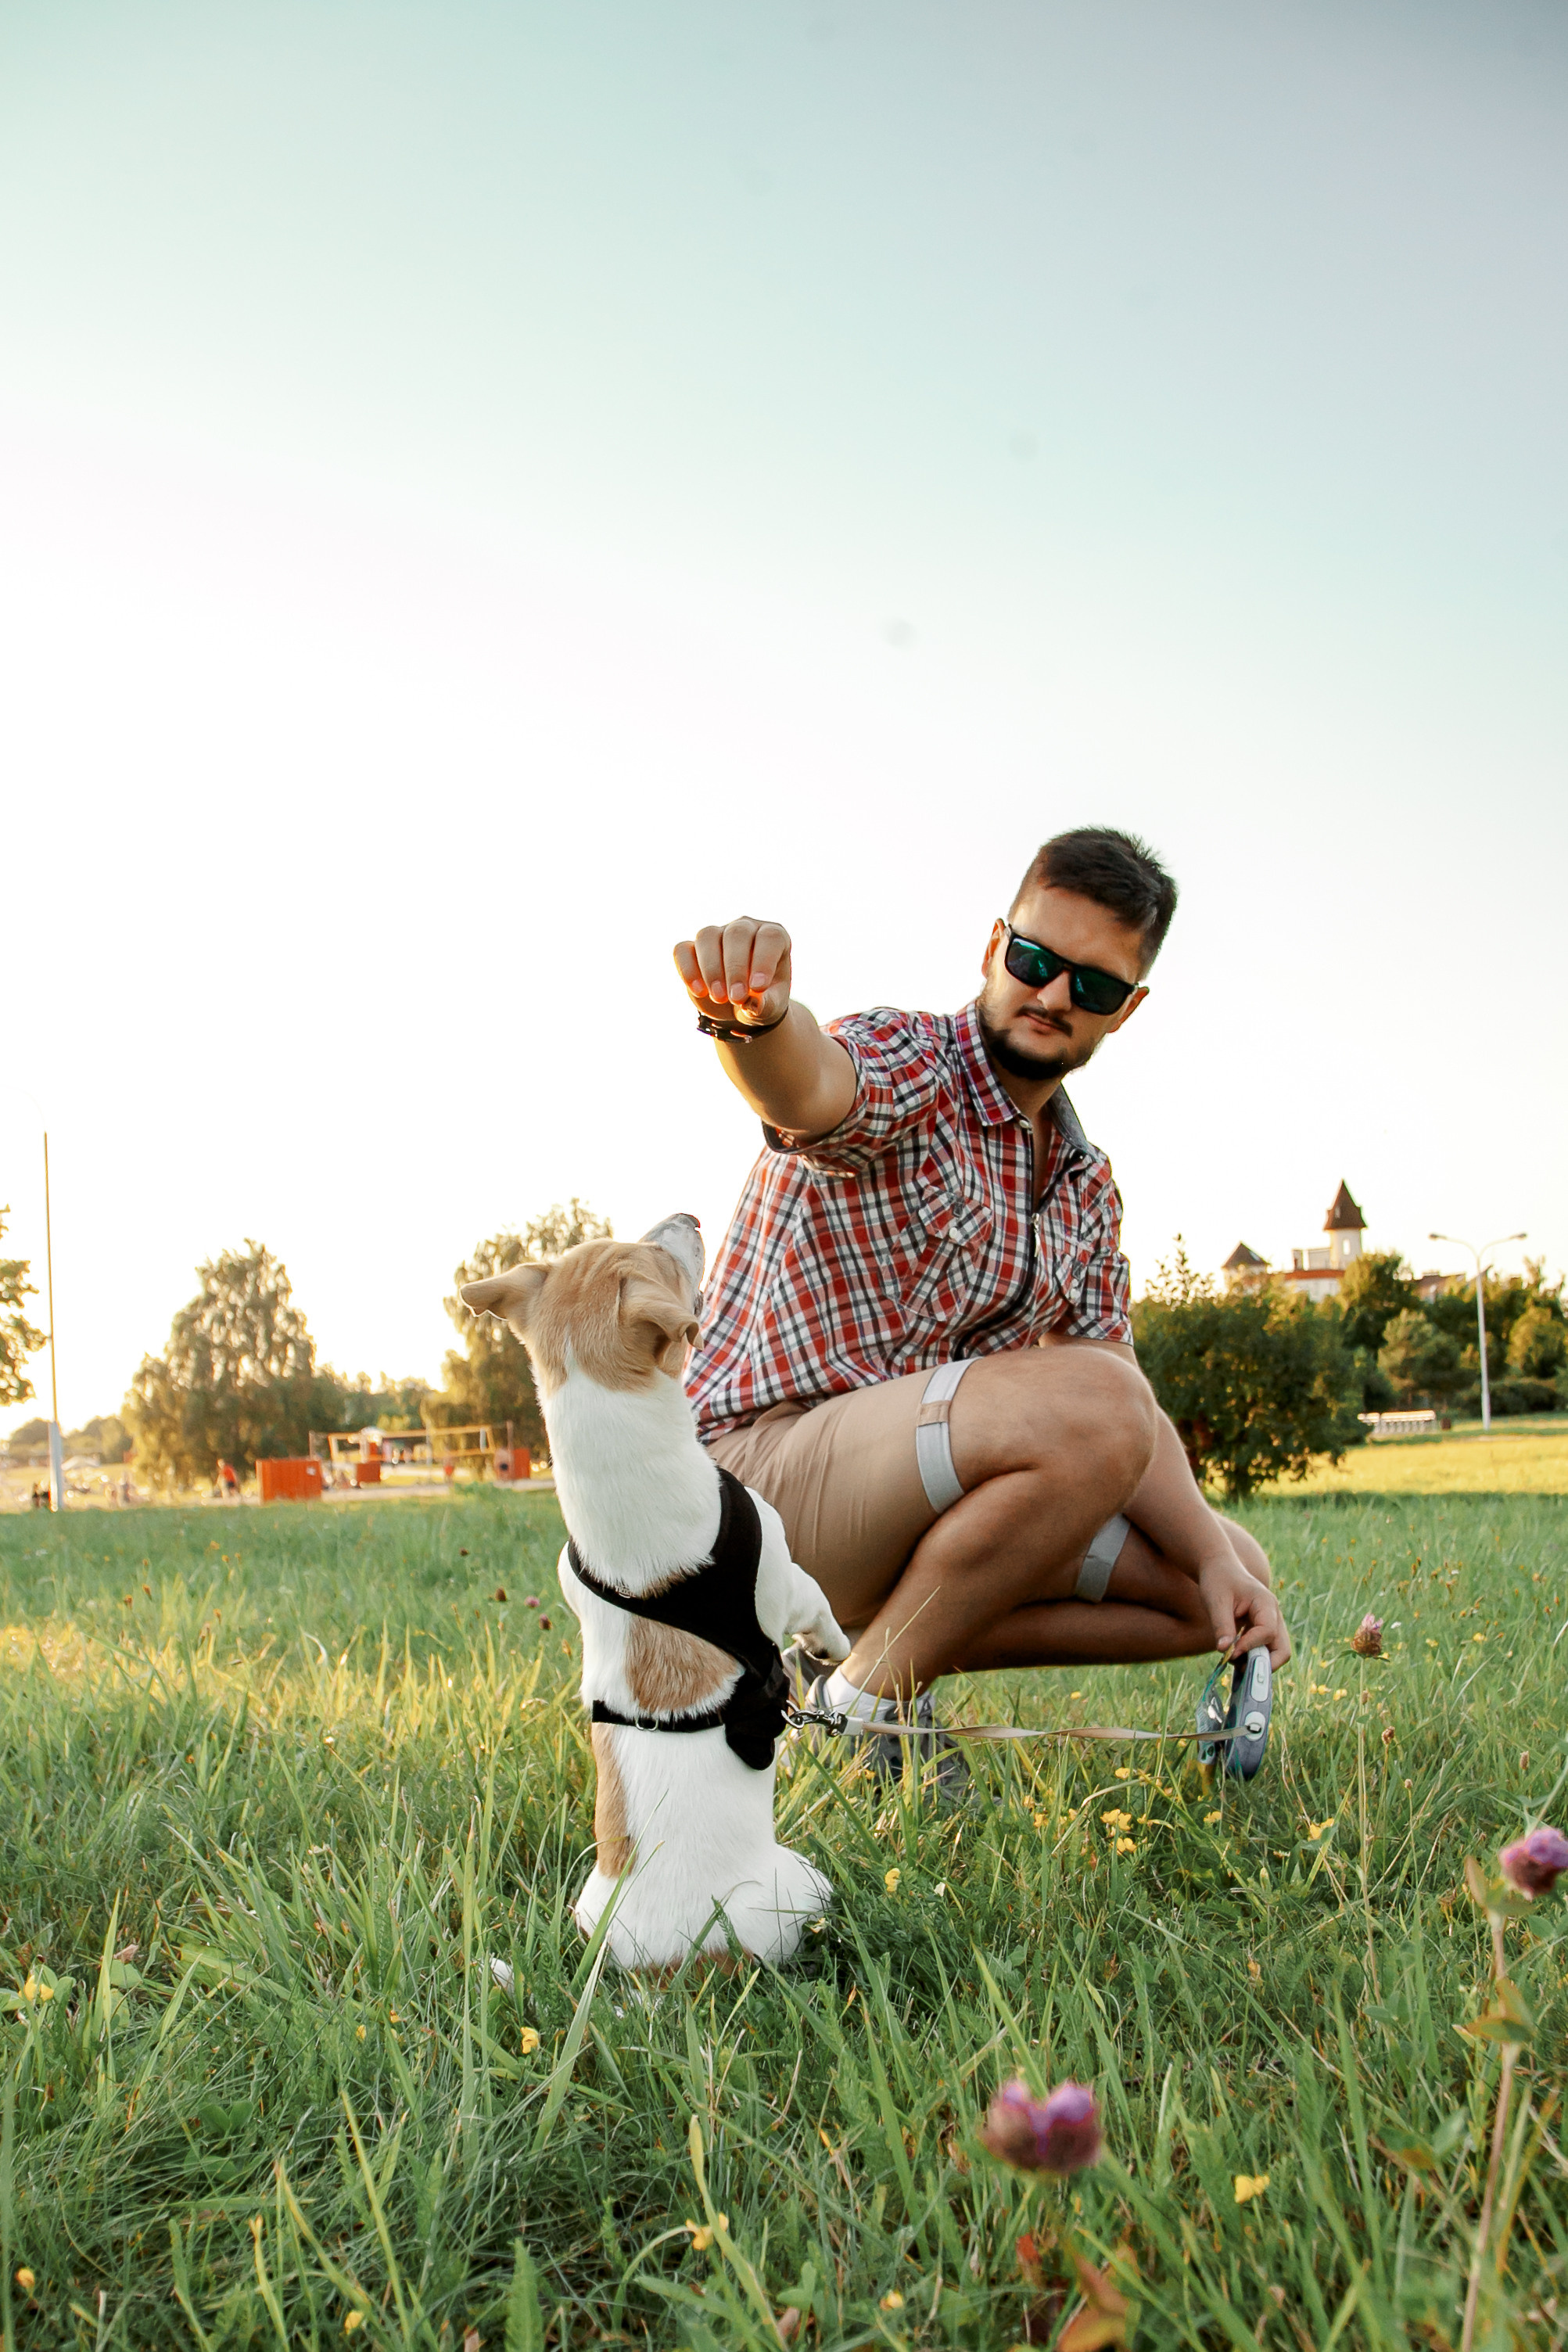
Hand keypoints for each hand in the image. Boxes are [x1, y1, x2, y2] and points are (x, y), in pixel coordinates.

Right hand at [674, 917, 792, 1030]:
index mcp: (774, 937)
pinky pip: (683, 950)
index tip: (758, 988)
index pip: (770, 938)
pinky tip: (698, 991)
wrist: (741, 1006)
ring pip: (707, 936)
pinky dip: (687, 970)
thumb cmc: (762, 1000)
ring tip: (718, 998)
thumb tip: (752, 1004)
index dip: (763, 961)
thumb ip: (765, 1005)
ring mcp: (718, 934)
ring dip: (711, 968)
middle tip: (736, 998)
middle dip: (735, 967)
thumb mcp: (770, 1007)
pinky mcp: (693, 948)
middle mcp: (746, 928)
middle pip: (737, 934)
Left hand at [1197, 1554, 1291, 1669]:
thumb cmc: (1218, 1580)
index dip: (1250, 1645)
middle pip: (1282, 1650)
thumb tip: (1224, 1651)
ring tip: (1232, 1658)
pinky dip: (1252, 1657)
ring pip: (1276, 1653)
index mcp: (1265, 1603)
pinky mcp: (1263, 1630)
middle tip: (1239, 1667)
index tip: (1230, 1652)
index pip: (1268, 1632)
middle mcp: (1274, 1615)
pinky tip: (1233, 1656)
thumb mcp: (1216, 1600)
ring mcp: (1271, 1624)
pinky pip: (1265, 1650)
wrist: (1221, 1569)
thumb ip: (1222, 1626)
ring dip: (1257, 1662)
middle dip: (1264, 1664)